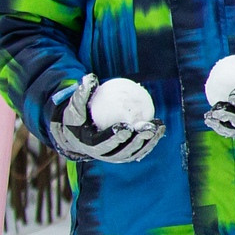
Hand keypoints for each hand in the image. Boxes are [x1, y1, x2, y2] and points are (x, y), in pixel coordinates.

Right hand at [48, 74, 165, 163]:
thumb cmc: (77, 117)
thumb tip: (90, 78)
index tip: (127, 126)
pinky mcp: (124, 155)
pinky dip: (150, 141)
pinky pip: (139, 150)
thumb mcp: (75, 106)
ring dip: (147, 142)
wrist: (78, 134)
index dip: (115, 137)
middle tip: (147, 129)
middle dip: (136, 142)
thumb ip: (82, 94)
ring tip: (156, 128)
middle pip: (121, 151)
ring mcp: (115, 157)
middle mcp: (103, 155)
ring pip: (133, 153)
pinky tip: (159, 128)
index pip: (103, 144)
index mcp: (89, 145)